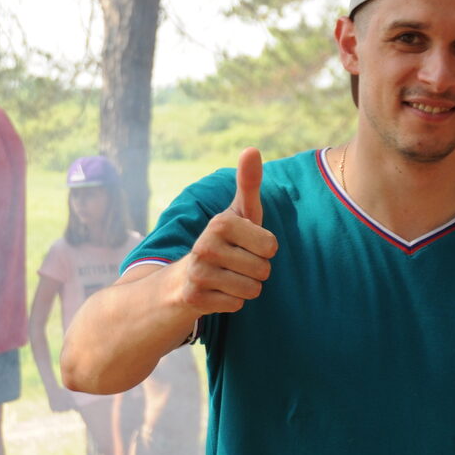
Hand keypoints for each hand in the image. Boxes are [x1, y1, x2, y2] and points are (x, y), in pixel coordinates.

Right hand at [170, 148, 275, 315]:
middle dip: (256, 272)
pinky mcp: (194, 298)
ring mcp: (198, 272)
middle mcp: (205, 245)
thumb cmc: (225, 241)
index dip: (265, 249)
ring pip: (251, 290)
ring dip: (245, 288)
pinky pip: (236, 305)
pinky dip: (231, 302)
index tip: (246, 244)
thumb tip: (252, 149)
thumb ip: (249, 182)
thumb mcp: (239, 212)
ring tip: (227, 277)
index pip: (271, 247)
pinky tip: (217, 292)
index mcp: (221, 222)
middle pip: (263, 270)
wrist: (182, 278)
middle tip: (236, 264)